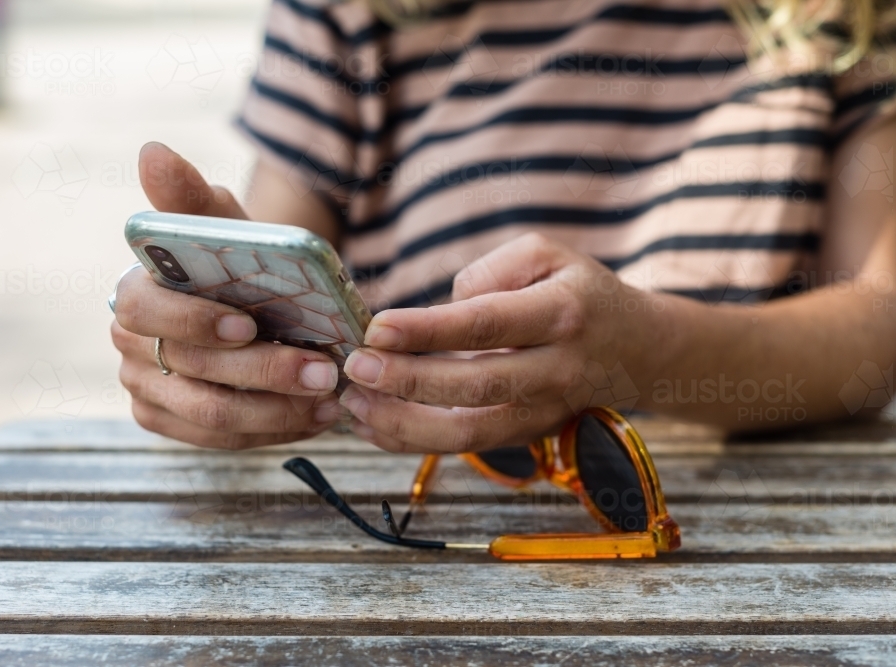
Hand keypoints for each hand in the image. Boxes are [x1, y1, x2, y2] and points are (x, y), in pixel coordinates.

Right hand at [111, 143, 345, 448]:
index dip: (196, 321)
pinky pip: (222, 441)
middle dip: (264, 371)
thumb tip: (152, 152)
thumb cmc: (236, 263)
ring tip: (331, 398)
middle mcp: (130, 345)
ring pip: (211, 416)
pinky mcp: (170, 423)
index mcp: (134, 292)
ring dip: (278, 409)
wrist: (252, 304)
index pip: (148, 311)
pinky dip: (273, 429)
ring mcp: (147, 390)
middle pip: (193, 370)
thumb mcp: (224, 226)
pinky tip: (315, 416)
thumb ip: (191, 198)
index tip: (251, 324)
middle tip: (325, 371)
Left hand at [337, 233, 657, 452]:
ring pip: (470, 433)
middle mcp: (556, 370)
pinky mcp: (528, 436)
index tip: (376, 328)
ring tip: (353, 405)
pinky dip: (414, 442)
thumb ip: (489, 272)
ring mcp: (544, 411)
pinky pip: (466, 447)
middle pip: (475, 387)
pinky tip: (372, 426)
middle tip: (355, 367)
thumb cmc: (579, 292)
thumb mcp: (546, 254)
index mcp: (560, 313)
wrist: (638, 351)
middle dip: (407, 381)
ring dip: (404, 424)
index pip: (486, 325)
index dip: (428, 330)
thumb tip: (438, 312)